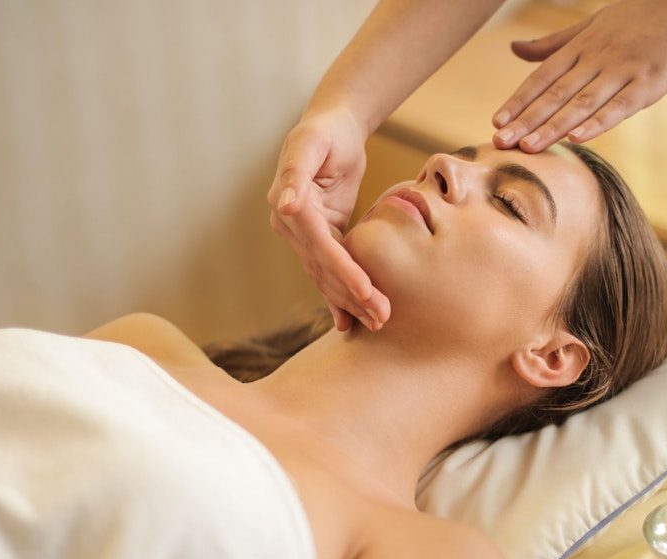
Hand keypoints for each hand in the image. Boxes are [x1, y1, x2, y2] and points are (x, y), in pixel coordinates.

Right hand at [267, 106, 390, 331]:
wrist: (333, 128)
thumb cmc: (326, 131)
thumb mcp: (311, 144)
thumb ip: (296, 172)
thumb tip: (285, 204)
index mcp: (287, 205)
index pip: (319, 246)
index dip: (342, 269)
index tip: (366, 290)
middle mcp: (291, 225)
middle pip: (324, 268)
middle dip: (352, 294)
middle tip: (381, 317)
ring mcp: (304, 235)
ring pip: (327, 276)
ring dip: (351, 301)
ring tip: (378, 322)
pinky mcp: (322, 238)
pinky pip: (331, 270)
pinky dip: (341, 296)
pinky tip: (351, 321)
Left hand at [491, 0, 666, 152]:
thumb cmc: (639, 16)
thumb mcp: (591, 24)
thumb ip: (553, 43)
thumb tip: (514, 49)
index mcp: (582, 46)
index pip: (543, 77)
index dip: (519, 100)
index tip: (497, 123)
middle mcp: (597, 58)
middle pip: (555, 94)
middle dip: (526, 120)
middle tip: (501, 143)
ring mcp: (623, 70)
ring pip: (581, 103)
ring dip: (553, 127)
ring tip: (529, 147)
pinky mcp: (649, 83)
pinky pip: (619, 106)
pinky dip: (598, 122)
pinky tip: (578, 138)